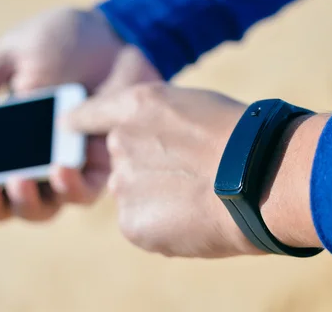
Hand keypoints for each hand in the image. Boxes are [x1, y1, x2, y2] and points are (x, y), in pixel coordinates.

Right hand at [0, 8, 161, 220]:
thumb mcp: (14, 53)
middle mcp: (38, 160)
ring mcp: (71, 166)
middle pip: (10, 203)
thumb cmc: (64, 42)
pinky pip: (86, 192)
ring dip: (26, 201)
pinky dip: (71, 187)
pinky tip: (61, 168)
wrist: (115, 32)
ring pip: (44, 208)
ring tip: (18, 179)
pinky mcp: (104, 164)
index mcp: (10, 139)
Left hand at [67, 83, 248, 256]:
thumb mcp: (196, 108)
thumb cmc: (243, 136)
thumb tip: (155, 141)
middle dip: (144, 166)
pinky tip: (195, 217)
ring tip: (198, 196)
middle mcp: (120, 143)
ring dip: (157, 196)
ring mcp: (124, 185)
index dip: (80, 123)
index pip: (87, 115)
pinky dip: (163, 224)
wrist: (262, 178)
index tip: (69, 129)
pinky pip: (142, 223)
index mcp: (136, 107)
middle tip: (187, 173)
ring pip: (133, 193)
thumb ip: (161, 121)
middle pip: (120, 158)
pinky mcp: (132, 224)